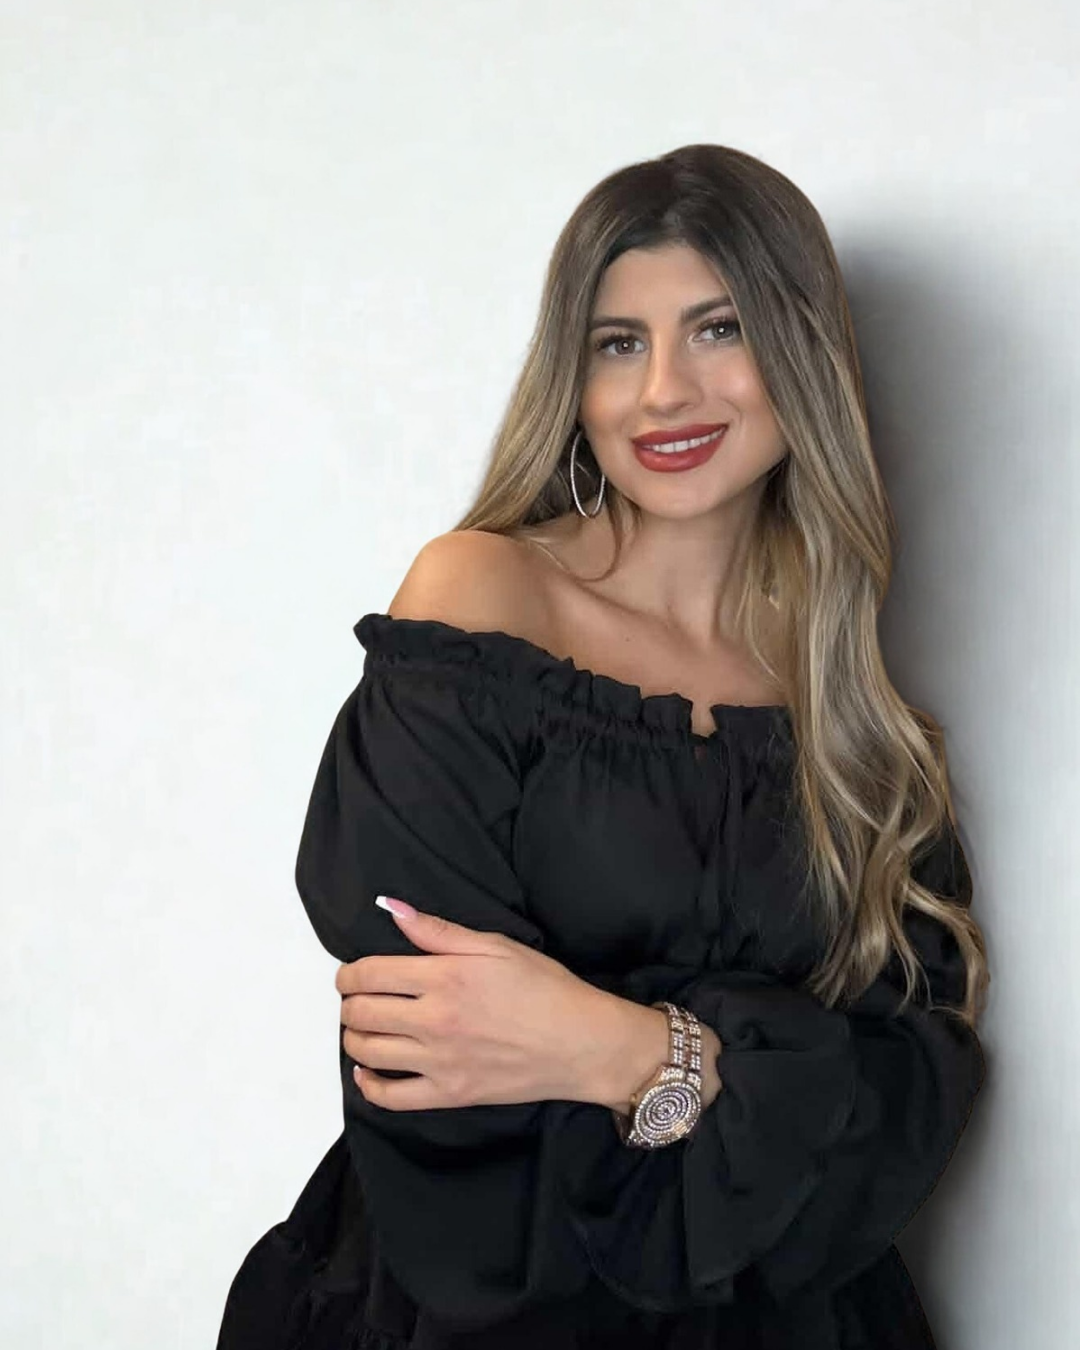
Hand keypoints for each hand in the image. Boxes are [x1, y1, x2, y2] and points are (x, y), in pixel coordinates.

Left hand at [336, 895, 630, 1110]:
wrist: (581, 1043)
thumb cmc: (546, 988)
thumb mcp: (497, 945)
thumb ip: (439, 931)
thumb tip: (394, 910)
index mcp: (445, 977)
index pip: (370, 974)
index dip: (349, 973)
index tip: (351, 974)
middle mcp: (435, 1019)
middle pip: (361, 1012)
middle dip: (350, 1003)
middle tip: (357, 999)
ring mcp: (439, 1061)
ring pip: (368, 1051)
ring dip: (353, 1037)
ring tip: (364, 1027)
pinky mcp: (449, 1094)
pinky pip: (391, 1097)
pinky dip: (368, 1085)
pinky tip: (366, 1071)